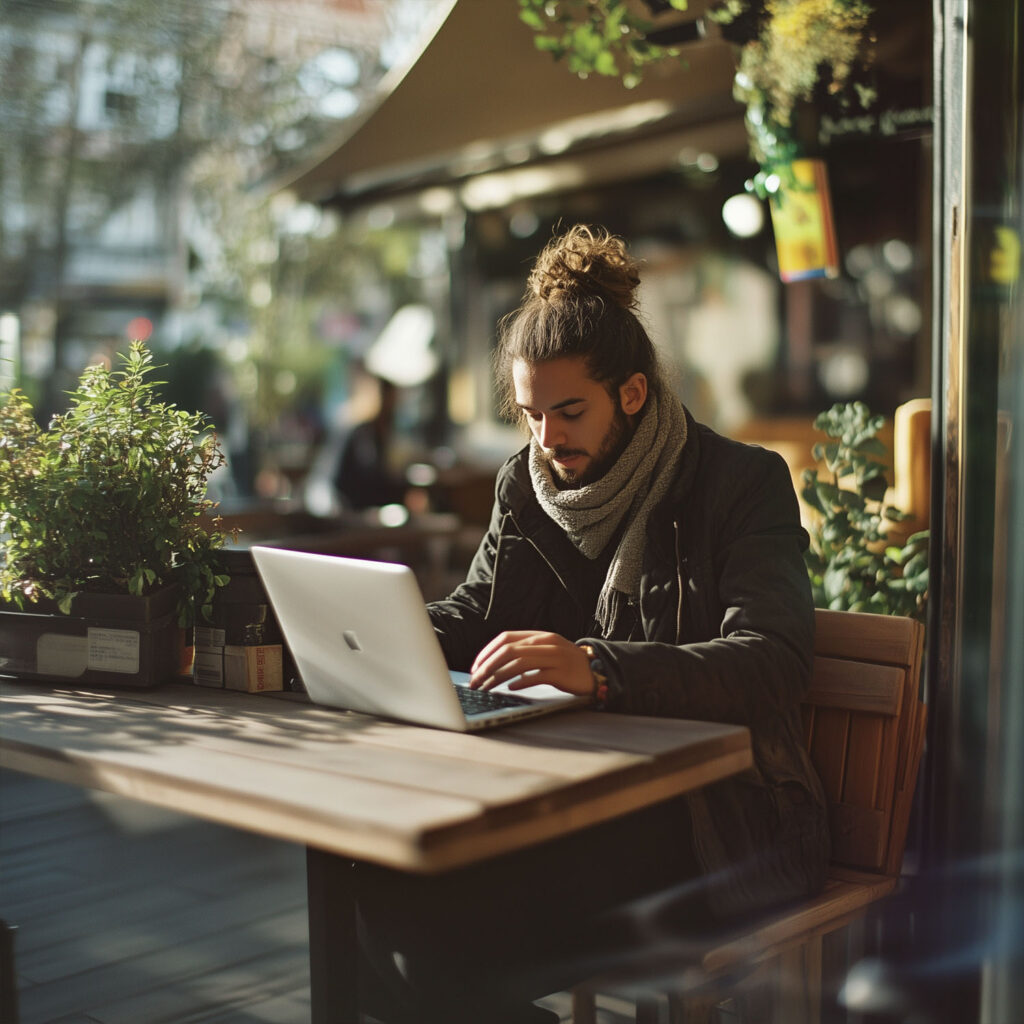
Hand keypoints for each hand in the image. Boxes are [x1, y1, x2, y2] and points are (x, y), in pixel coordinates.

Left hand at [469, 630, 594, 695]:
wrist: (596, 671)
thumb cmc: (566, 664)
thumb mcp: (545, 651)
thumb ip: (525, 652)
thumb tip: (496, 664)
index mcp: (539, 636)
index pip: (505, 638)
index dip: (487, 652)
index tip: (475, 668)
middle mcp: (545, 643)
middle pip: (508, 650)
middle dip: (488, 666)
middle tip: (475, 682)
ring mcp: (554, 657)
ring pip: (519, 663)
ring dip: (498, 677)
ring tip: (487, 688)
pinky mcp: (562, 673)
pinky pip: (537, 676)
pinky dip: (521, 682)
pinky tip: (511, 689)